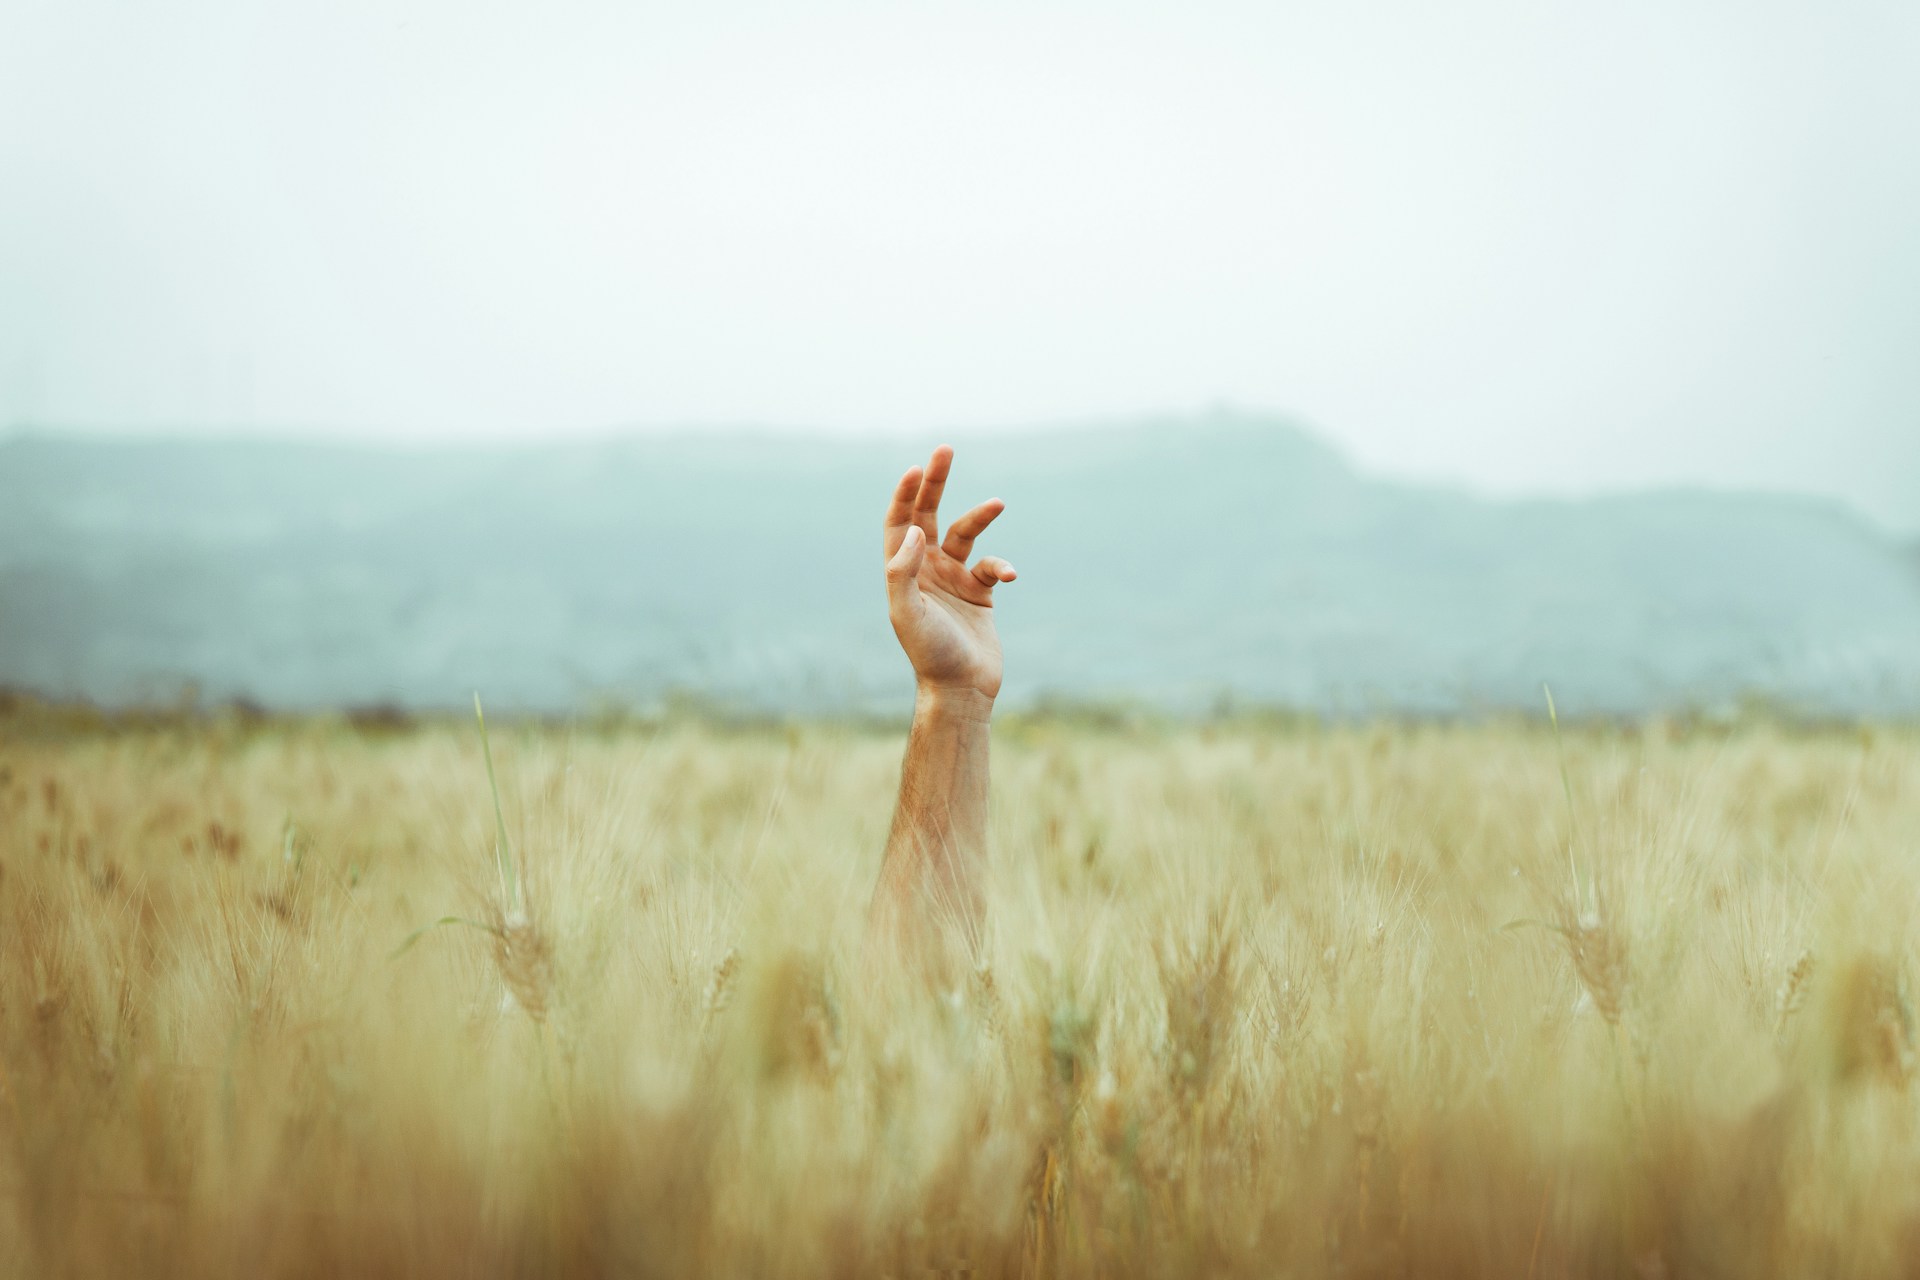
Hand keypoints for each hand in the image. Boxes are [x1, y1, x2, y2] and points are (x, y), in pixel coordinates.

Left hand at [882, 445, 1015, 699]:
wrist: (961, 688)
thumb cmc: (929, 652)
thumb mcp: (907, 612)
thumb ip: (904, 570)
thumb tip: (915, 529)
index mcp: (903, 570)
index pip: (899, 522)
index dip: (905, 493)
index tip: (916, 469)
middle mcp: (926, 569)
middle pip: (928, 514)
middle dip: (936, 483)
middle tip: (945, 449)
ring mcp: (953, 579)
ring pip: (967, 535)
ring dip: (980, 516)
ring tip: (998, 503)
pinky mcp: (980, 593)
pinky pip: (992, 566)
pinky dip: (1002, 565)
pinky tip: (1008, 577)